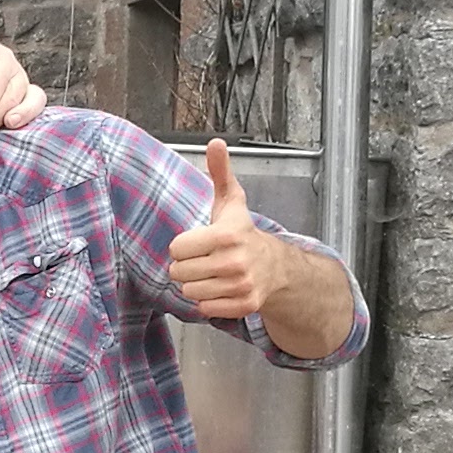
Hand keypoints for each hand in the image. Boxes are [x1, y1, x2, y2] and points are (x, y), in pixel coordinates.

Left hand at [163, 141, 286, 322]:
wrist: (276, 266)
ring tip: (212, 273)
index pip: (176, 249)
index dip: (183, 246)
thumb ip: (220, 172)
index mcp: (226, 235)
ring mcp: (240, 286)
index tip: (198, 242)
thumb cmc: (243, 232)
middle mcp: (235, 263)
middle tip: (204, 259)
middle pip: (179, 273)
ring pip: (189, 293)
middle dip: (187, 266)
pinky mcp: (244, 306)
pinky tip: (221, 288)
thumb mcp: (231, 201)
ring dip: (196, 285)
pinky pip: (204, 309)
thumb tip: (216, 143)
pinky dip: (209, 301)